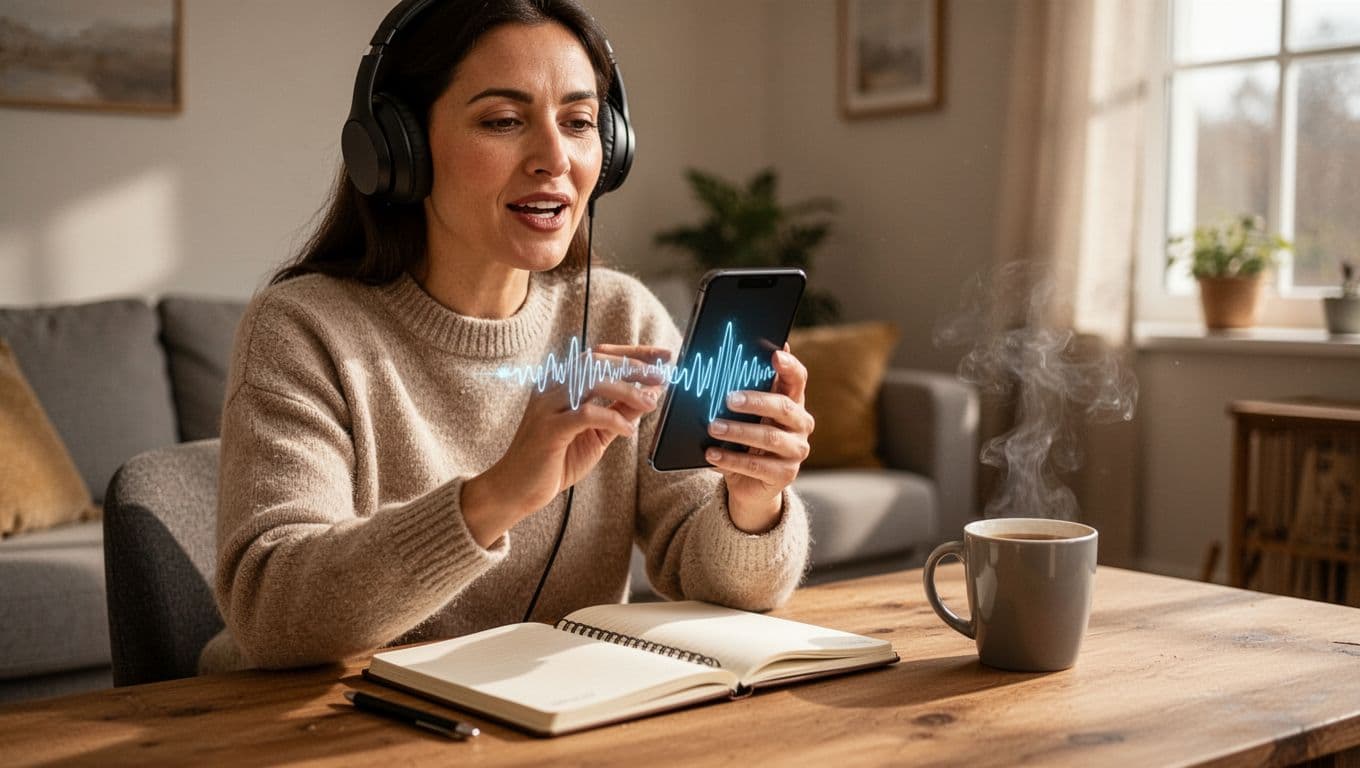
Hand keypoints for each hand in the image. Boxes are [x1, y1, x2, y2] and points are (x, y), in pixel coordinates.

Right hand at [462, 344, 671, 546]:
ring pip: (591, 381)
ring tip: (650, 402)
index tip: (663, 356)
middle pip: (596, 360)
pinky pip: (586, 413)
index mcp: (560, 383)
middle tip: (661, 376)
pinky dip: (612, 418)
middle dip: (634, 365)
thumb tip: (650, 395)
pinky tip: (628, 431)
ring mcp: (547, 406)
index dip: (633, 353)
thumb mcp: (595, 434)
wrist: (515, 490)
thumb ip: (618, 413)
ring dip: (627, 389)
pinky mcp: (548, 429)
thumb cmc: (554, 461)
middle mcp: (551, 388)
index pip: (599, 355)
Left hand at [704, 345, 813, 533]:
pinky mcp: (785, 475)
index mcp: (793, 403)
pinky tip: (712, 454)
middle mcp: (801, 425)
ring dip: (738, 431)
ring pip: (769, 437)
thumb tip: (732, 360)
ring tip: (714, 427)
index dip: (789, 366)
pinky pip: (757, 466)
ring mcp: (796, 451)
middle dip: (755, 401)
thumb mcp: (746, 415)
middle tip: (728, 399)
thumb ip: (744, 391)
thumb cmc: (746, 440)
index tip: (775, 355)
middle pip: (783, 407)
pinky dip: (731, 459)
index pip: (798, 379)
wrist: (749, 482)